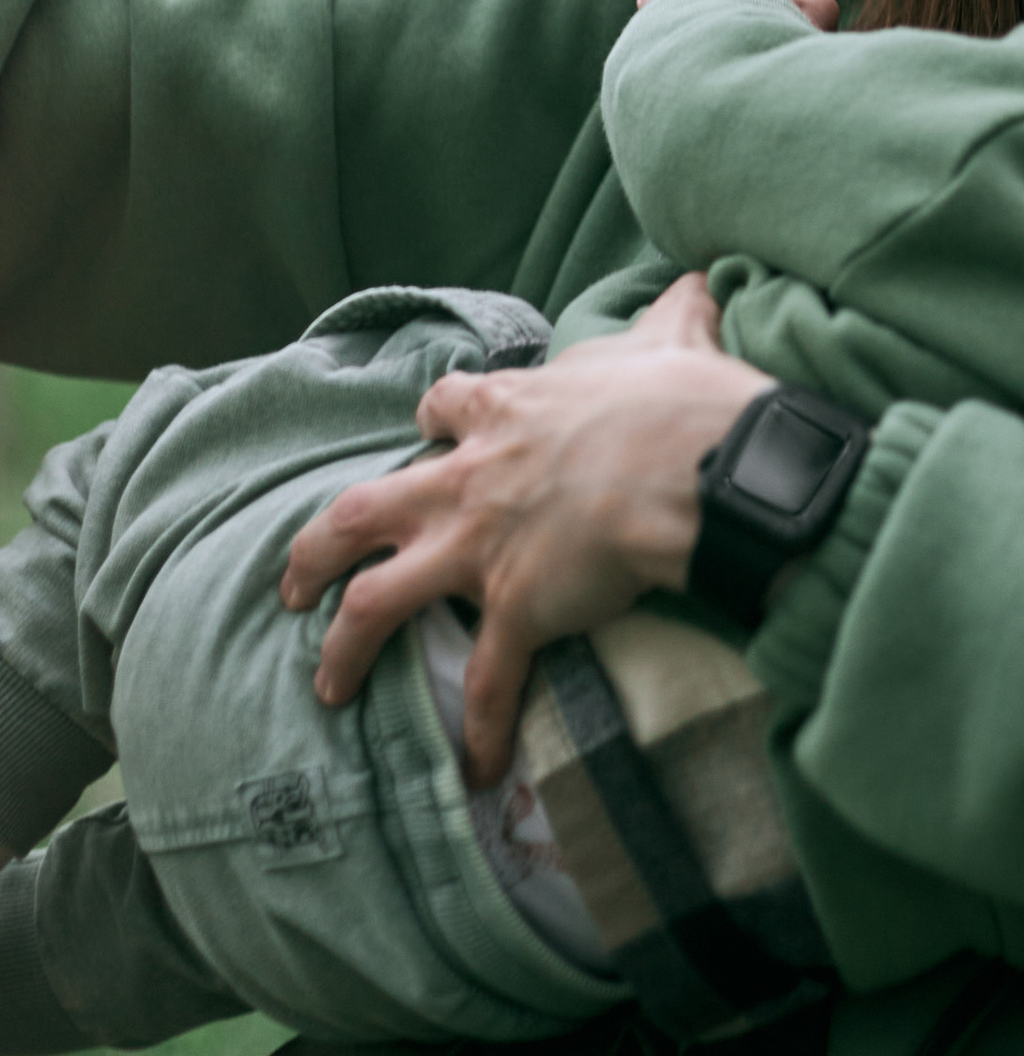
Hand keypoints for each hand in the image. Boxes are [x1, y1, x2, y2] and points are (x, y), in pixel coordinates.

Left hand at [279, 281, 770, 784]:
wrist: (699, 465)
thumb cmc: (682, 399)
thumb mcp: (670, 337)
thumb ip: (668, 317)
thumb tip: (694, 286)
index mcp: (505, 412)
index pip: (441, 411)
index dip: (433, 426)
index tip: (430, 436)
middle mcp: (470, 481)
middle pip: (359, 513)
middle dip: (316, 551)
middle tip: (293, 584)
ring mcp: (482, 549)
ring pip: (377, 603)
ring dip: (343, 647)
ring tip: (324, 685)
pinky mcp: (516, 608)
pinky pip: (486, 682)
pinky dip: (480, 728)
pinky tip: (477, 769)